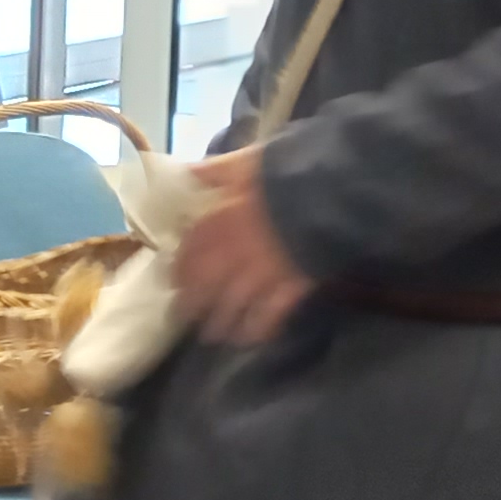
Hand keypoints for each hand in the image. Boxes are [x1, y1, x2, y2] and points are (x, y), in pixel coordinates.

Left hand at [173, 150, 313, 343]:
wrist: (327, 190)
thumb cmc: (284, 173)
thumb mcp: (245, 162)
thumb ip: (215, 171)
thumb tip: (189, 172)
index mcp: (218, 222)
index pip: (188, 253)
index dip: (179, 271)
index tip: (173, 282)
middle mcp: (232, 253)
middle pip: (204, 287)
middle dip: (193, 304)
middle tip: (188, 315)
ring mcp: (260, 274)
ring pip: (232, 306)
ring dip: (221, 323)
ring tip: (215, 335)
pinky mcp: (289, 287)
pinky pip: (268, 315)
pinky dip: (259, 328)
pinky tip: (253, 337)